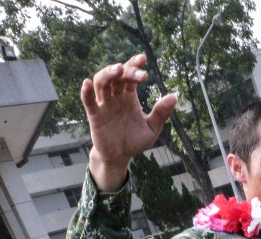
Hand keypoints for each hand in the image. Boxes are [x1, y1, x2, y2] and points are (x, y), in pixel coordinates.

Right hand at [80, 54, 178, 189]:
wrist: (120, 157)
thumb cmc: (134, 141)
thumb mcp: (152, 129)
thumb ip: (161, 113)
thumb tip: (174, 96)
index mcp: (129, 97)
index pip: (130, 76)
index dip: (134, 65)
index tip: (143, 58)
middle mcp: (115, 97)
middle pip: (117, 77)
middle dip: (127, 71)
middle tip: (140, 74)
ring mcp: (104, 105)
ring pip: (101, 83)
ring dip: (108, 74)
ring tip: (118, 69)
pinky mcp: (94, 116)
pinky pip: (88, 101)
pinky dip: (86, 92)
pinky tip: (87, 83)